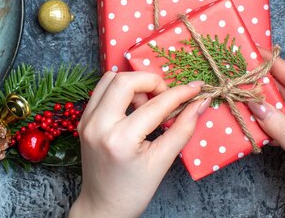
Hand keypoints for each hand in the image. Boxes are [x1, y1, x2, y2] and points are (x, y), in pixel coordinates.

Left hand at [68, 71, 210, 217]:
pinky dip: (119, 91)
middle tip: (166, 98)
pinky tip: (133, 107)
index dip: (179, 94)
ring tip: (147, 105)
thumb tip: (201, 103)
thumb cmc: (134, 190)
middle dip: (151, 81)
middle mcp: (98, 125)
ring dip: (133, 84)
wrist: (103, 206)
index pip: (155, 105)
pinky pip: (101, 91)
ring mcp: (86, 121)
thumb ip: (182, 129)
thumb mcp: (162, 162)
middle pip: (125, 81)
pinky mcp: (83, 120)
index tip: (196, 89)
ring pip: (109, 79)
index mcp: (120, 139)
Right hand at [248, 49, 284, 217]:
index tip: (253, 51)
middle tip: (236, 69)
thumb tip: (254, 103)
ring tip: (235, 89)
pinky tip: (243, 114)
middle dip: (260, 80)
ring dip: (256, 100)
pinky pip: (271, 121)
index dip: (274, 65)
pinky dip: (257, 118)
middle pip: (282, 89)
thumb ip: (279, 126)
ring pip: (274, 105)